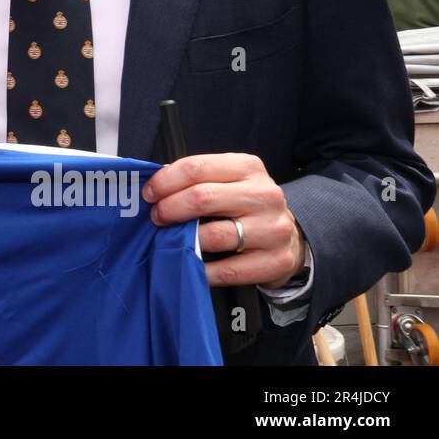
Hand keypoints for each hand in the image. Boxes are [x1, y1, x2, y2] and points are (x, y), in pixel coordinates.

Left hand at [142, 153, 304, 288]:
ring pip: (215, 235)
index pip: (197, 168)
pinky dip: (204, 270)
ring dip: (185, 240)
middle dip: (170, 208)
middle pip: (203, 198)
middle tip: (157, 217)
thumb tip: (155, 186)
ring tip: (172, 240)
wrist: (288, 236)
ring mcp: (274, 229)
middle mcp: (264, 195)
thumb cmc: (245, 205)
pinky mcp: (276, 261)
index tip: (149, 194)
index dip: (165, 182)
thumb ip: (197, 179)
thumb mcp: (228, 180)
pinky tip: (192, 265)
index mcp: (248, 168)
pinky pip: (229, 270)